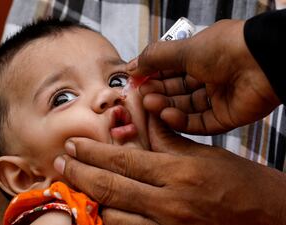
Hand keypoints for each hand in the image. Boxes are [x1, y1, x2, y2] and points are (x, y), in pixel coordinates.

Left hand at [54, 116, 285, 224]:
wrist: (271, 219)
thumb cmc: (242, 185)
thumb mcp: (204, 155)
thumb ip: (167, 140)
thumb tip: (142, 119)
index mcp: (179, 173)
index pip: (123, 161)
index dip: (93, 152)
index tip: (73, 145)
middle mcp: (170, 203)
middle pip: (111, 187)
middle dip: (80, 173)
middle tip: (61, 162)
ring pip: (113, 216)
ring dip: (92, 200)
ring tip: (77, 185)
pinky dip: (112, 222)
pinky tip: (102, 211)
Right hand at [127, 19, 279, 133]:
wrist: (263, 62)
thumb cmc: (225, 48)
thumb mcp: (183, 48)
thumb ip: (154, 58)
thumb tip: (131, 67)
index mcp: (201, 57)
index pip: (170, 70)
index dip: (152, 76)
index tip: (135, 82)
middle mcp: (209, 77)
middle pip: (176, 90)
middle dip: (157, 92)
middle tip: (141, 96)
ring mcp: (218, 98)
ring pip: (185, 107)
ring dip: (166, 107)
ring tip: (150, 104)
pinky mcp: (226, 117)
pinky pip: (200, 122)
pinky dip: (182, 121)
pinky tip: (167, 115)